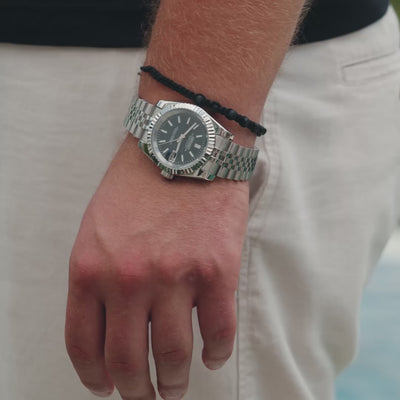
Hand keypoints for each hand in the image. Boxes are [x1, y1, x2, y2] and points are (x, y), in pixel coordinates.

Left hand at [65, 134, 249, 399]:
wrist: (184, 146)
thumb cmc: (139, 182)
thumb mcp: (96, 226)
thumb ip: (97, 276)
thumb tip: (110, 324)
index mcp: (90, 269)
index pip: (84, 345)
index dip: (94, 377)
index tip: (106, 386)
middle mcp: (129, 280)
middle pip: (128, 361)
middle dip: (137, 391)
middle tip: (145, 396)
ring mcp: (175, 278)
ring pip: (173, 356)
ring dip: (176, 382)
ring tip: (177, 387)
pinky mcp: (216, 272)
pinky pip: (218, 333)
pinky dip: (216, 354)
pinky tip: (212, 357)